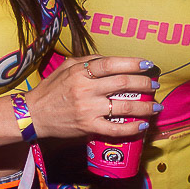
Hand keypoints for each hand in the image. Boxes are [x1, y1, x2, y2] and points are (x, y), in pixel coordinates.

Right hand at [25, 55, 160, 139]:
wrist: (33, 114)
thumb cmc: (51, 89)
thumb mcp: (66, 67)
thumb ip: (88, 60)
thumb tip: (112, 59)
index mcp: (80, 72)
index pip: (112, 64)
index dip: (133, 63)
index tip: (148, 64)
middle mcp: (85, 89)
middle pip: (123, 84)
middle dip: (144, 84)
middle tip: (155, 85)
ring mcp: (87, 109)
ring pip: (124, 107)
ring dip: (145, 106)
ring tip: (156, 106)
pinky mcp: (87, 127)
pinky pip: (115, 129)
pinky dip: (132, 128)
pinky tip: (143, 125)